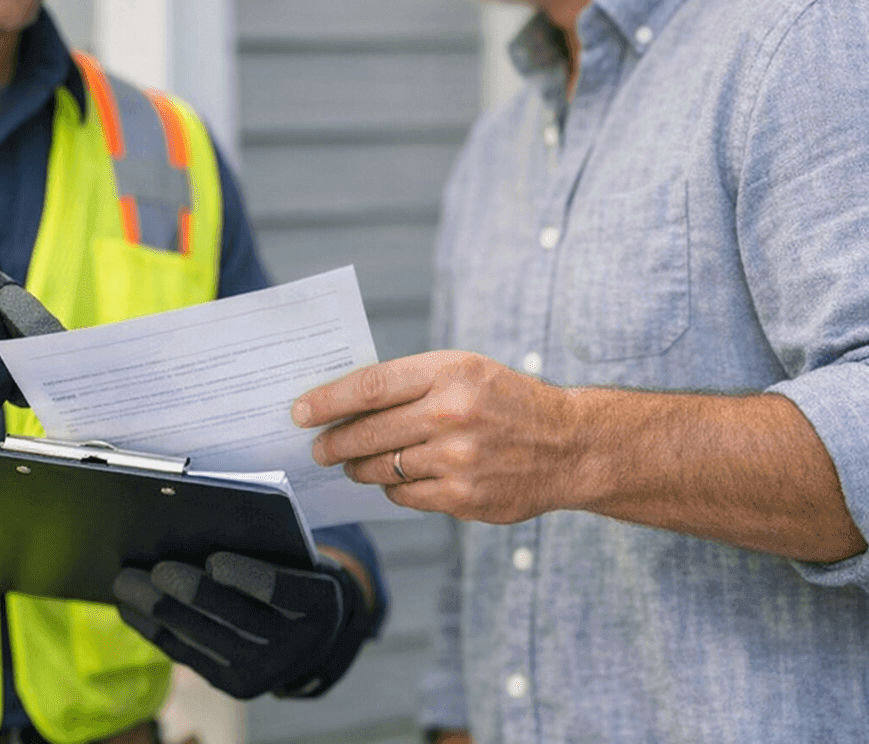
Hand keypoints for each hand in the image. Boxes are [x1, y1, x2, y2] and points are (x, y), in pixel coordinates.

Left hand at [112, 552, 374, 699]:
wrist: (311, 633)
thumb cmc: (293, 576)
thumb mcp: (294, 558)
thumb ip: (259, 548)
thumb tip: (191, 533)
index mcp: (320, 602)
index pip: (282, 591)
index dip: (245, 577)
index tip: (213, 558)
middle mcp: (296, 644)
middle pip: (234, 618)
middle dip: (190, 593)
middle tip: (157, 570)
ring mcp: (264, 672)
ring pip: (203, 637)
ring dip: (158, 610)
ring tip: (125, 583)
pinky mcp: (235, 685)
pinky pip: (188, 655)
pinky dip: (155, 630)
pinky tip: (131, 609)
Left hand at [292, 351, 585, 523]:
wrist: (568, 445)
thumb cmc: (507, 401)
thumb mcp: (465, 370)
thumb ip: (410, 382)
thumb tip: (345, 402)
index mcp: (449, 373)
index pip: (370, 387)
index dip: (327, 401)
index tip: (300, 411)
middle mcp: (452, 414)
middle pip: (367, 432)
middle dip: (333, 443)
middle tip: (318, 448)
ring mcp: (458, 460)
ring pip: (381, 468)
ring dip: (360, 468)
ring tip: (355, 463)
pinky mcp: (463, 498)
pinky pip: (404, 495)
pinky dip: (392, 488)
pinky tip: (395, 479)